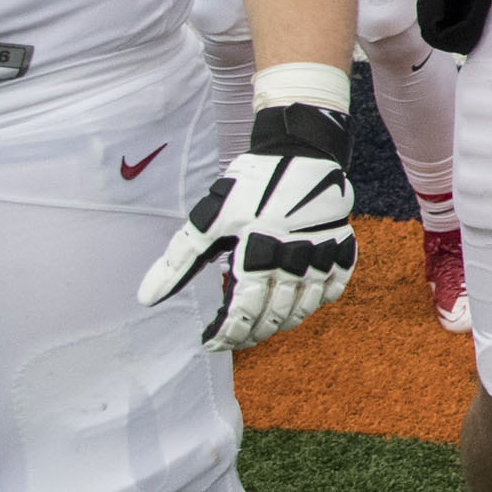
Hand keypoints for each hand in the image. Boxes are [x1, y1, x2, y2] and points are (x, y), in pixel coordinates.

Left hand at [139, 103, 357, 348]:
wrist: (300, 149)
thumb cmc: (250, 184)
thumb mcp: (208, 219)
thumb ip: (179, 261)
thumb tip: (148, 298)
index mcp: (257, 251)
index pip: (244, 309)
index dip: (227, 332)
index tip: (211, 342)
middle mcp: (293, 256)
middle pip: (276, 313)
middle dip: (253, 333)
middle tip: (235, 338)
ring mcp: (322, 251)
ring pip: (306, 305)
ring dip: (284, 322)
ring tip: (264, 325)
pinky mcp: (342, 242)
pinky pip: (336, 284)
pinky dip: (319, 300)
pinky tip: (302, 302)